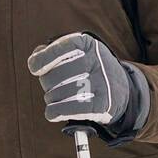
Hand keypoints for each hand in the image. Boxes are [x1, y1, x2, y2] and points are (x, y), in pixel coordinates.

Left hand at [26, 32, 142, 127]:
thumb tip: (36, 58)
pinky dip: (54, 112)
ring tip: (60, 98)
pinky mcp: (102, 105)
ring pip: (56, 94)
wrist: (121, 90)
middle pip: (53, 76)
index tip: (35, 68)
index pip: (57, 50)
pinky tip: (53, 113)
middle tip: (56, 86)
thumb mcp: (79, 52)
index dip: (41, 60)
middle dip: (48, 84)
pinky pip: (67, 109)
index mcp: (88, 44)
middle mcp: (96, 61)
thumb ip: (55, 52)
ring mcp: (100, 83)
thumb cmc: (91, 70)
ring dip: (52, 99)